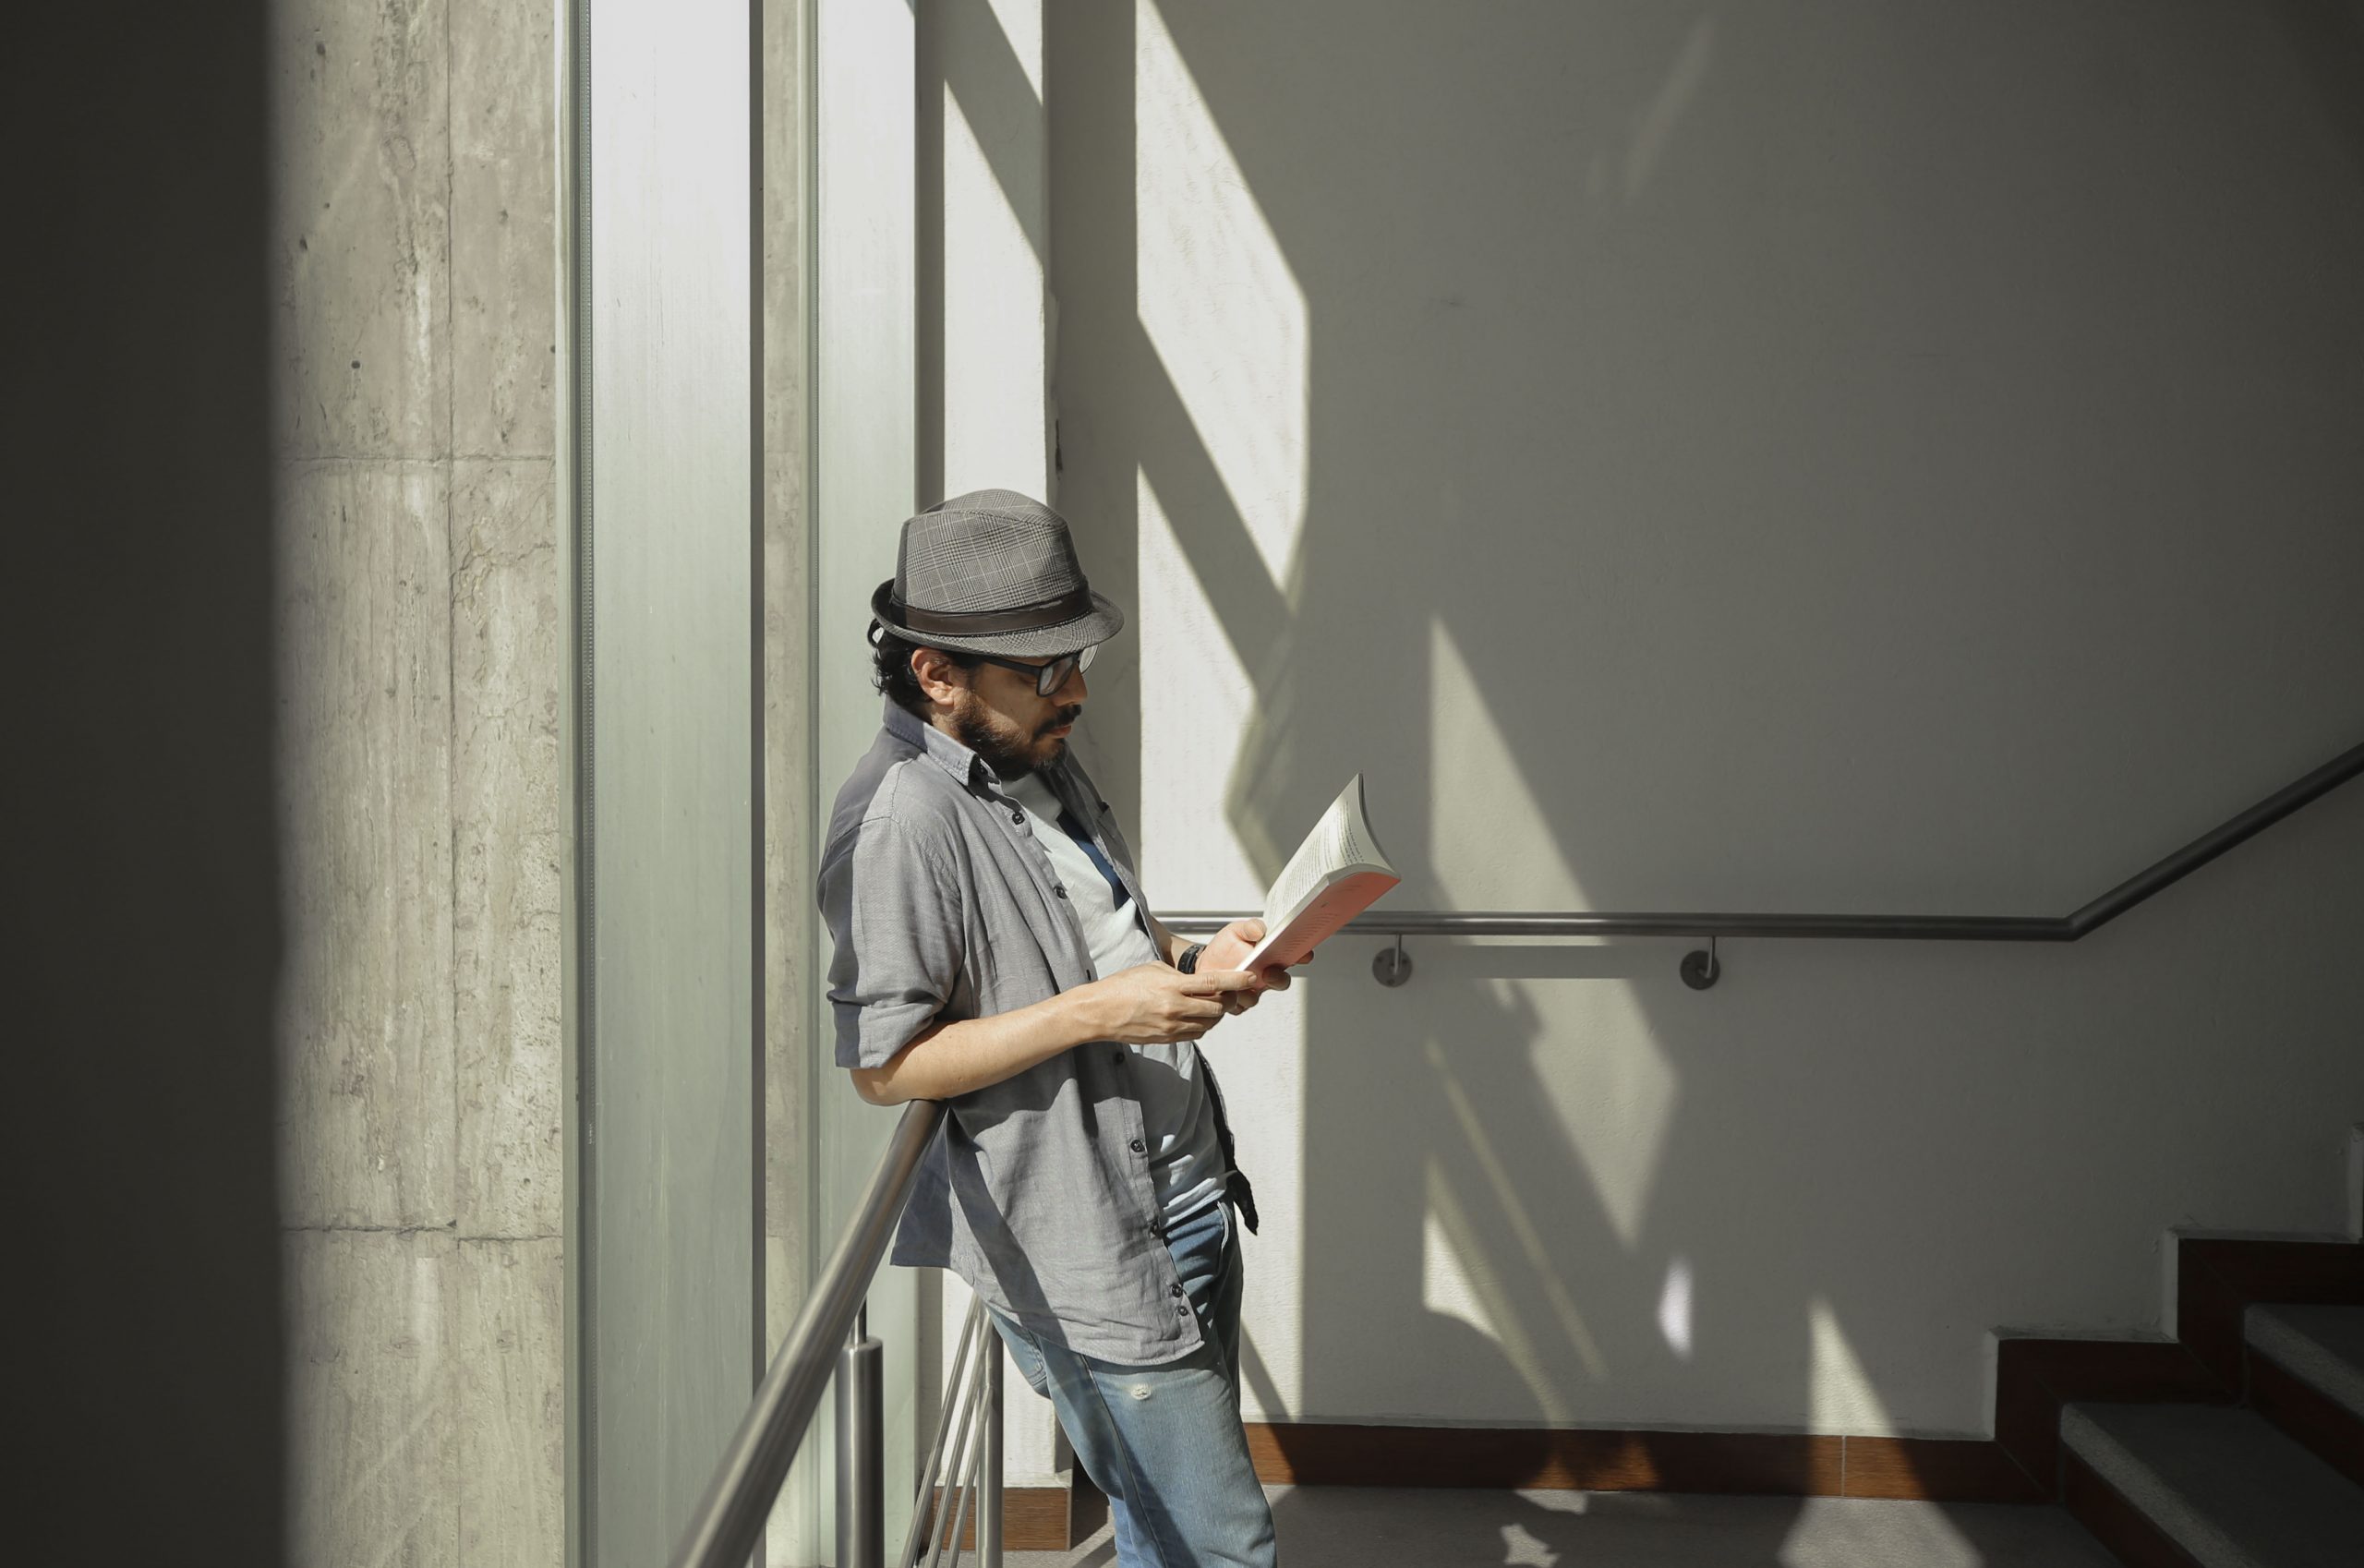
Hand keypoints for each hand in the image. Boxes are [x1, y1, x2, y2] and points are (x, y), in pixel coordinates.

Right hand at [1086, 963, 1260, 1044]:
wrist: (1100, 1012)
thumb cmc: (1123, 986)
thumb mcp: (1153, 969)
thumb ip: (1180, 976)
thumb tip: (1201, 982)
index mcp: (1172, 986)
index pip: (1214, 984)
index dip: (1236, 981)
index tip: (1251, 977)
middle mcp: (1175, 1008)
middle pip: (1217, 1008)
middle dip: (1229, 999)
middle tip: (1231, 992)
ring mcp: (1172, 1027)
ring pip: (1209, 1024)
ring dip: (1216, 1014)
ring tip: (1212, 1004)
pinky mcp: (1168, 1039)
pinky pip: (1196, 1034)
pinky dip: (1202, 1024)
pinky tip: (1197, 1015)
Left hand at [1197, 919, 1298, 1014]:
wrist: (1205, 963)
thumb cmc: (1225, 947)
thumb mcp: (1236, 930)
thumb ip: (1250, 928)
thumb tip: (1260, 930)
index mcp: (1271, 956)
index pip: (1293, 956)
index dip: (1301, 956)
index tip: (1303, 954)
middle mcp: (1265, 975)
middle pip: (1281, 981)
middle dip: (1278, 978)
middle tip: (1269, 972)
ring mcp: (1253, 991)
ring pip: (1256, 997)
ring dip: (1249, 991)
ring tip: (1238, 982)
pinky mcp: (1238, 1003)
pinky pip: (1239, 1006)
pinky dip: (1233, 1000)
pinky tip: (1226, 991)